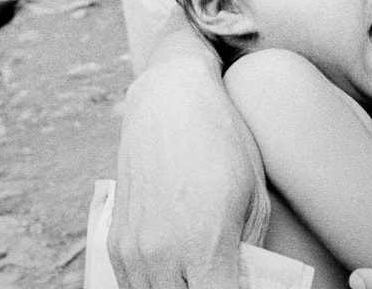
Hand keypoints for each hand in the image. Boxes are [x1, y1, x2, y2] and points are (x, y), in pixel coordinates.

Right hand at [109, 56, 262, 288]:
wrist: (170, 100)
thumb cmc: (223, 143)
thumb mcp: (254, 199)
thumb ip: (251, 256)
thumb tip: (244, 285)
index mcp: (204, 246)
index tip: (244, 287)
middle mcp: (162, 254)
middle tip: (224, 279)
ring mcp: (133, 249)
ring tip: (201, 277)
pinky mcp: (116, 241)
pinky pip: (132, 287)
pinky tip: (175, 278)